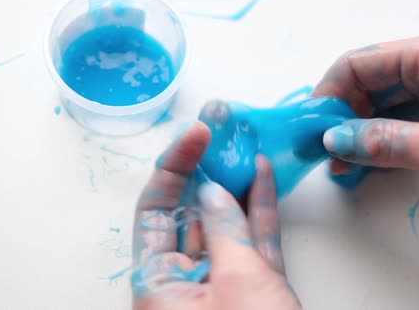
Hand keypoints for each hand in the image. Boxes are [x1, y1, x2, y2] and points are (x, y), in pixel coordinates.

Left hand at [132, 121, 300, 309]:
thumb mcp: (236, 279)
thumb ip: (224, 230)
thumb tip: (213, 193)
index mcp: (161, 282)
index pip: (156, 212)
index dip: (173, 168)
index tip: (196, 134)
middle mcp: (186, 279)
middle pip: (191, 213)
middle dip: (206, 172)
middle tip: (220, 134)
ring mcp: (222, 282)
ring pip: (225, 224)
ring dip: (235, 185)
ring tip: (243, 145)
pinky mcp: (255, 285)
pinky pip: (252, 241)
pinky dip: (258, 209)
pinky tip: (262, 174)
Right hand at [313, 27, 418, 201]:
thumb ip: (386, 142)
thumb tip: (336, 141)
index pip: (359, 64)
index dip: (328, 95)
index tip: (311, 129)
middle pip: (371, 81)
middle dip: (343, 116)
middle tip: (324, 154)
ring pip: (389, 101)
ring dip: (363, 130)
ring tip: (344, 166)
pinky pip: (411, 116)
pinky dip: (388, 137)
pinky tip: (374, 162)